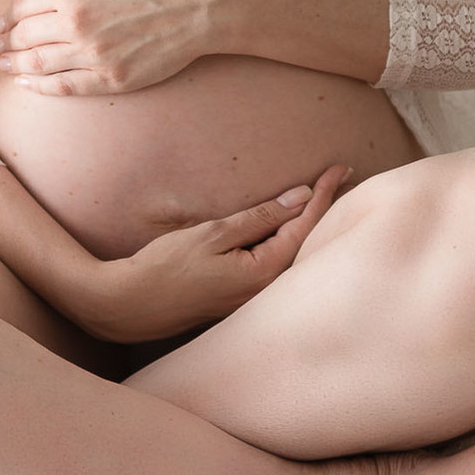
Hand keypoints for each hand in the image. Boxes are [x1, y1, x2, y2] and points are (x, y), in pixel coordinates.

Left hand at [0, 0, 222, 95]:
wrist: (201, 3)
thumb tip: (43, 3)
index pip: (24, 7)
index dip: (8, 18)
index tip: (2, 24)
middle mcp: (77, 22)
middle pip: (25, 37)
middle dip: (6, 43)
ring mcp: (94, 53)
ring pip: (37, 64)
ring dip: (15, 66)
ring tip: (5, 65)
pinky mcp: (112, 78)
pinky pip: (64, 87)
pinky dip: (40, 87)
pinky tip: (27, 85)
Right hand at [80, 165, 353, 342]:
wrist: (131, 306)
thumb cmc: (167, 268)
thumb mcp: (213, 234)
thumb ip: (260, 217)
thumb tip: (300, 197)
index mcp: (263, 272)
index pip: (305, 226)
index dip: (323, 194)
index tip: (340, 168)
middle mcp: (266, 290)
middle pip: (307, 243)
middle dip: (325, 207)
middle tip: (344, 176)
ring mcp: (254, 297)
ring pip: (293, 255)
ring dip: (309, 224)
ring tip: (326, 196)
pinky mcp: (242, 297)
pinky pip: (276, 264)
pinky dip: (290, 240)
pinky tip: (291, 226)